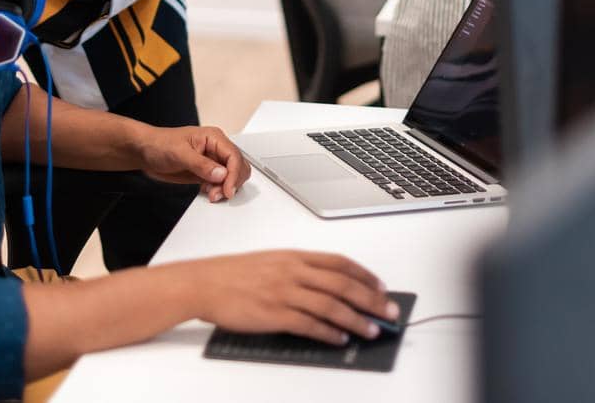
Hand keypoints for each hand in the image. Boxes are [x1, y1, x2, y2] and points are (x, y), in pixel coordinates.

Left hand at [137, 125, 250, 201]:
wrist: (145, 152)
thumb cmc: (159, 144)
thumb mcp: (180, 153)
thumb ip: (201, 164)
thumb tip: (221, 173)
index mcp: (214, 138)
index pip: (234, 156)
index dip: (234, 174)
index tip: (227, 189)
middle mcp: (216, 149)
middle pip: (238, 167)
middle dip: (231, 182)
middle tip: (218, 194)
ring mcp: (211, 162)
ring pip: (231, 177)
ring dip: (225, 188)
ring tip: (211, 194)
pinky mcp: (205, 174)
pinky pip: (220, 184)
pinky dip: (218, 191)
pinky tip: (207, 192)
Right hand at [186, 251, 396, 344]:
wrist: (204, 283)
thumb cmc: (234, 274)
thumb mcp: (270, 262)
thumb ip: (298, 271)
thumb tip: (327, 287)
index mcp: (294, 256)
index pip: (339, 263)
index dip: (365, 275)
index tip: (381, 287)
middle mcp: (293, 271)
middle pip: (343, 284)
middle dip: (371, 299)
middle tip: (389, 312)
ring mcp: (285, 292)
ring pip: (331, 305)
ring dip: (356, 320)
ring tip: (372, 330)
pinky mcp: (275, 314)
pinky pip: (310, 324)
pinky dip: (329, 333)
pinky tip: (340, 339)